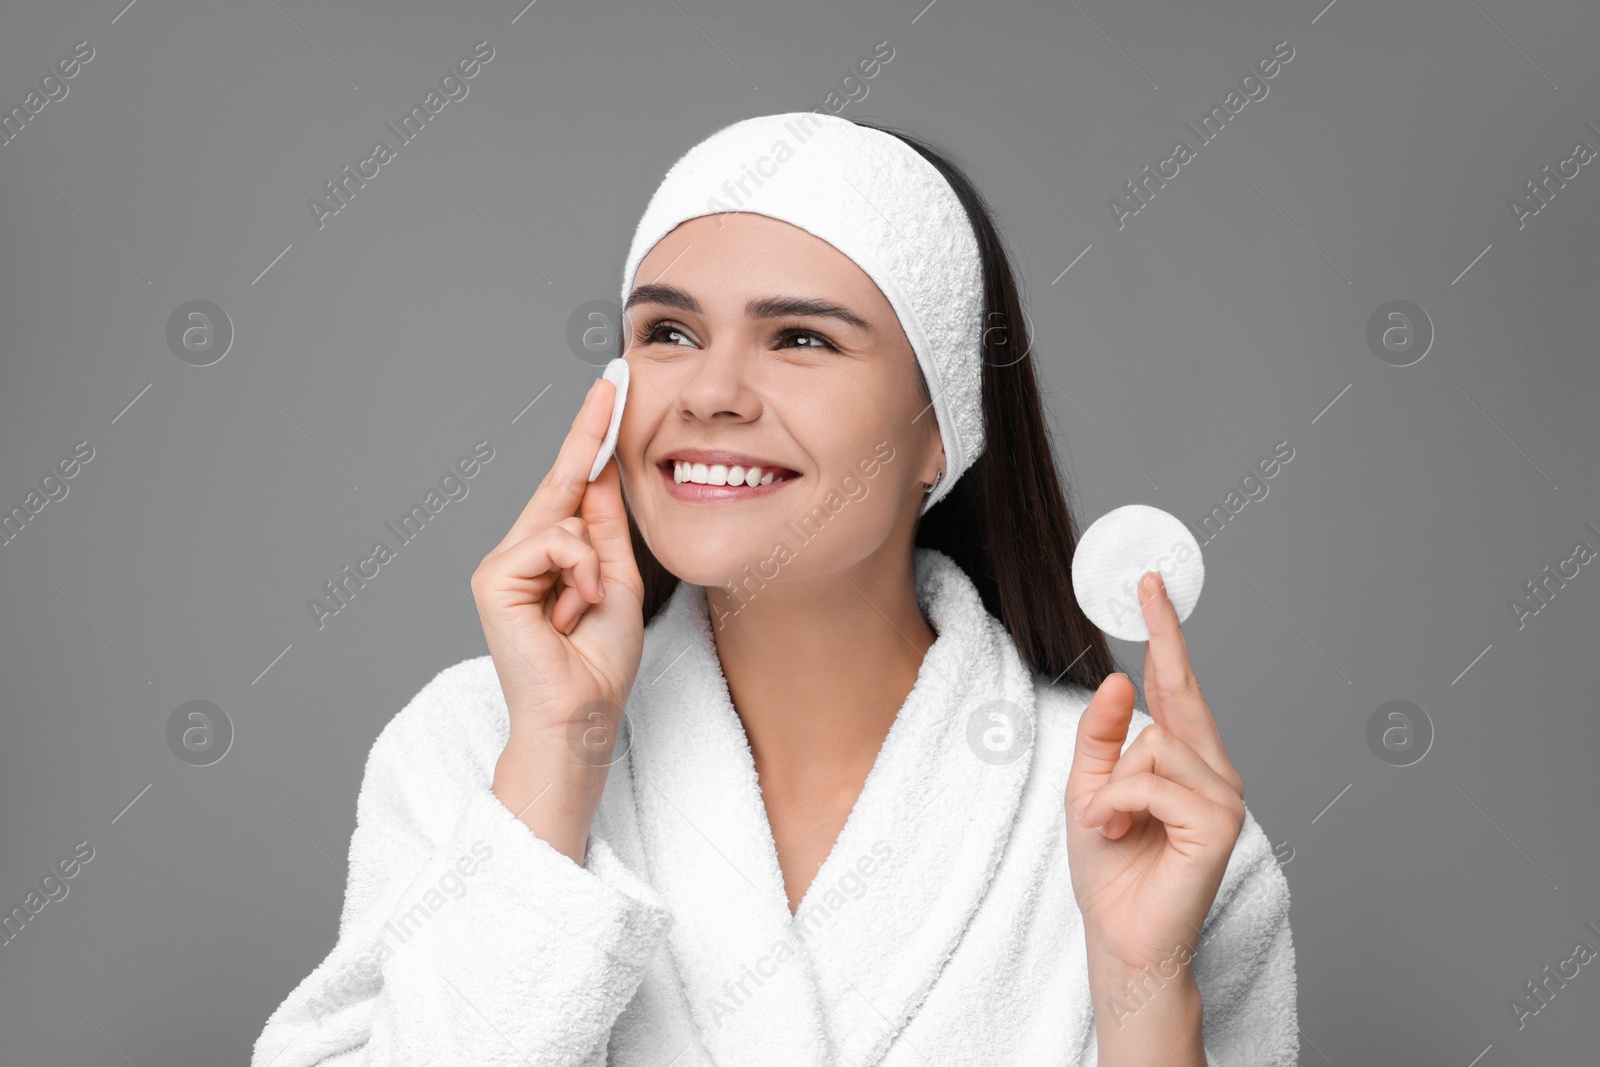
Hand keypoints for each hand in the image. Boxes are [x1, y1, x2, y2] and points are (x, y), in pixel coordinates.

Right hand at [471, 371, 643, 753]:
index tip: (609, 394)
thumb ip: (605, 527)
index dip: (590, 438)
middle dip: (590, 431)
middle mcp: (521, 553)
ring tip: (588, 608)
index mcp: (552, 555)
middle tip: (614, 377)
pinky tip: (574, 609)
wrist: (582, 714)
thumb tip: (602, 469)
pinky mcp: (493, 577)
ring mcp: (502, 564)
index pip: (572, 486)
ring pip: (563, 517)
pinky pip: (553, 541)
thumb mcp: (617, 580)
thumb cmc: (599, 662)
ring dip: (593, 563)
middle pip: (561, 480)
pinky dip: (578, 571)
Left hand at [1064, 570, 1246, 975]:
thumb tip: (1116, 677)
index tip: (1154, 586)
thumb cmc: (1109, 870)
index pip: (1180, 688)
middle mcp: (1214, 773)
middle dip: (1166, 638)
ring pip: (1154, 744)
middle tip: (1148, 583)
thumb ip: (1100, 736)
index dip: (1169, 635)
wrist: (1121, 938)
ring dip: (1111, 785)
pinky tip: (1112, 832)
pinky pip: (1153, 782)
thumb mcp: (1087, 789)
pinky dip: (1118, 804)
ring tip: (1104, 823)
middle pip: (1179, 695)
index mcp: (1187, 762)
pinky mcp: (1217, 826)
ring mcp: (1224, 798)